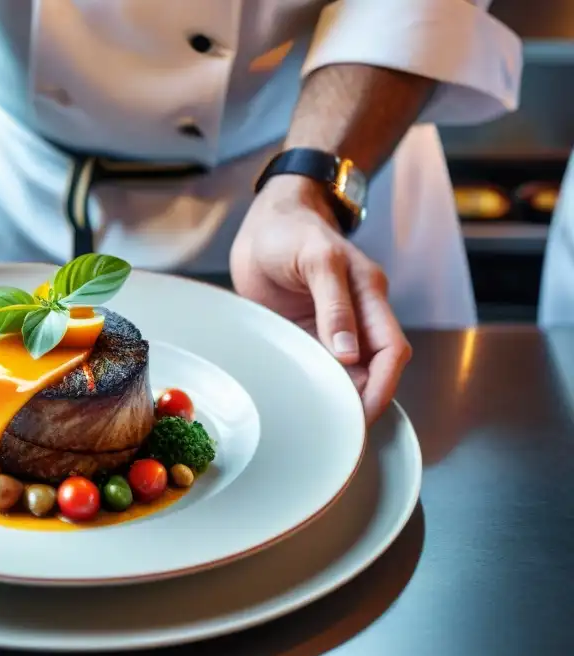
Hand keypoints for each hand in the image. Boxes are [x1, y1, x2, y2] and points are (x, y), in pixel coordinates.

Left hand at [230, 175, 411, 423]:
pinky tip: (302, 404)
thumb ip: (335, 304)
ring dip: (336, 397)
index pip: (390, 351)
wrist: (265, 220)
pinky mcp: (306, 332)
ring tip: (319, 428)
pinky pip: (317, 365)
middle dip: (362, 402)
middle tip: (340, 434)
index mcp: (369, 296)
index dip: (382, 386)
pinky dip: (313, 385)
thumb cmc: (292, 230)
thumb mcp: (317, 259)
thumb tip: (349, 353)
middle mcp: (356, 316)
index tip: (363, 415)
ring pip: (345, 373)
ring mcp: (331, 326)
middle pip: (372, 370)